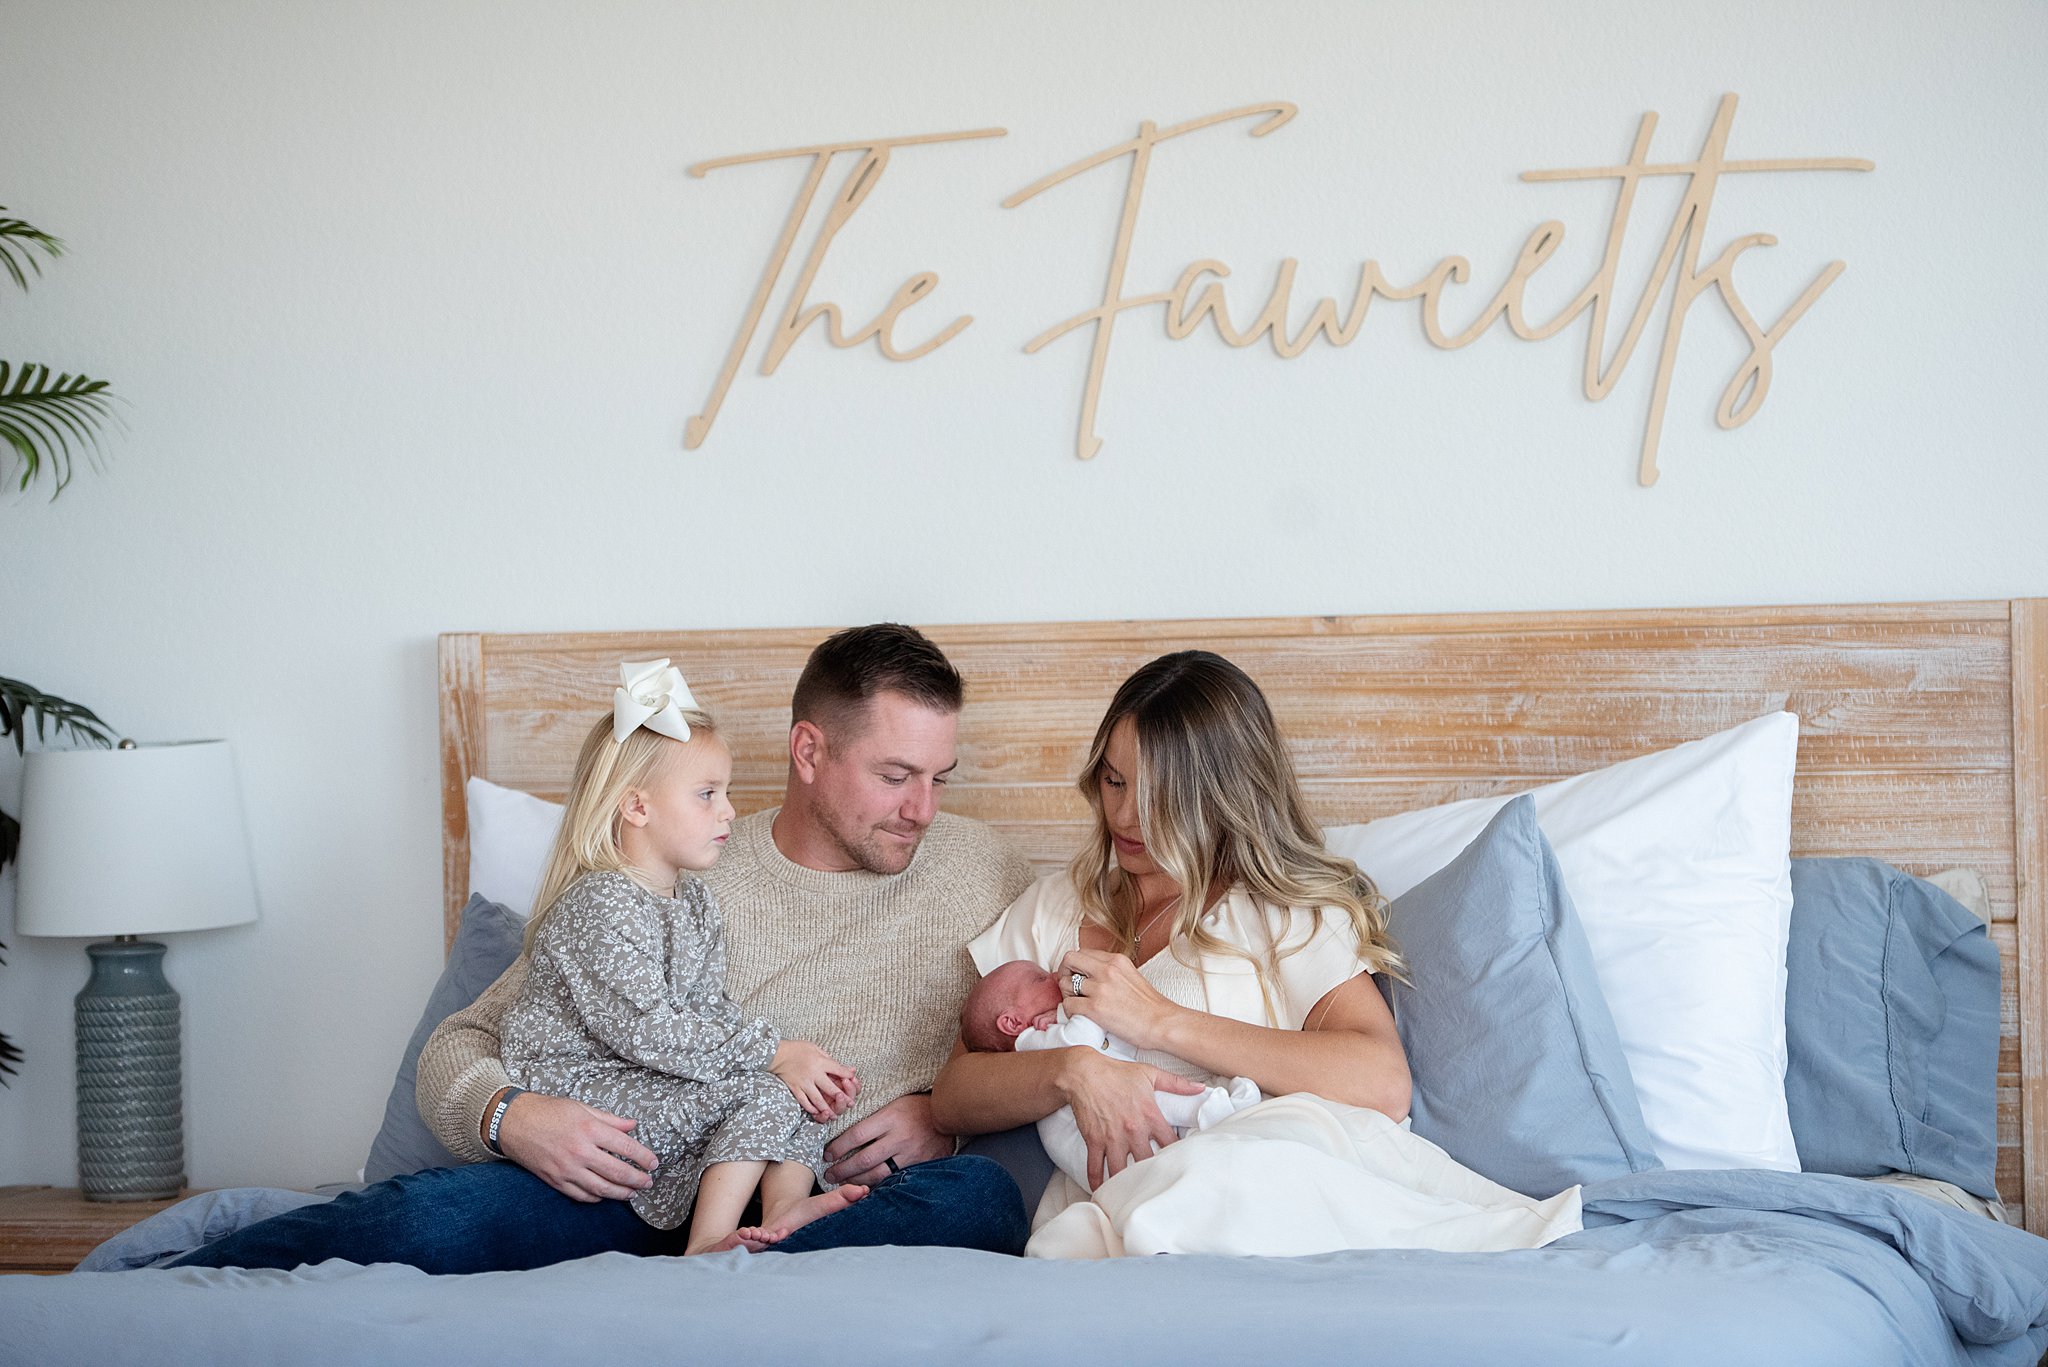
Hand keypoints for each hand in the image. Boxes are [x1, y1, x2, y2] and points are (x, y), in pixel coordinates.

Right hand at [495, 1091, 658, 1202]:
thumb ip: (610, 1120)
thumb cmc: (548, 1111)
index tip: (654, 1163)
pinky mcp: (555, 1180)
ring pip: (601, 1188)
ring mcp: (567, 1169)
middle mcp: (580, 1151)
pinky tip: (605, 1195)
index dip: (644, 1157)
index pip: (626, 1147)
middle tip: (648, 1182)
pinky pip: (581, 1195)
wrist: (513, 1123)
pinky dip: (596, 1198)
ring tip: (632, 1193)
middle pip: (617, 1172)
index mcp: (589, 1129)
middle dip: (637, 1179)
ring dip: (621, 1193)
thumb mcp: (581, 1108)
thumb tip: (632, 1125)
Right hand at [771, 1040, 859, 1121]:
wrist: (777, 1054)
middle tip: (850, 1104)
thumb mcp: (815, 1048)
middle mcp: (813, 1074)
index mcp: (820, 1062)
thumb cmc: (797, 1048)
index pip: (838, 1070)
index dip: (847, 1076)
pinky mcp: (794, 1088)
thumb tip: (844, 1067)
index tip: (853, 1080)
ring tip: (833, 1115)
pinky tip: (817, 1112)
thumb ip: (829, 1059)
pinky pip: (804, 1101)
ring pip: (818, 1099)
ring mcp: (803, 1083)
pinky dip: (811, 1108)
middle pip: (831, 1089)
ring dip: (827, 1108)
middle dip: (842, 1098)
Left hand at [823, 1092, 951, 1185]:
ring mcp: (910, 1154)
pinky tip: (865, 1186)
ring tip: (842, 1182)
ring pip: (877, 1174)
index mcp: (890, 1117)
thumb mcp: (893, 1103)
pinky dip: (877, 1184)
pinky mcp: (918, 1165)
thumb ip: (873, 1117)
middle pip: (863, 1159)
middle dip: (842, 1169)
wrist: (947, 1115)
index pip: (857, 1135)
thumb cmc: (916, 1107)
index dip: (838, 1147)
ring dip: (855, 1180)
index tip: (827, 1154)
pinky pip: (894, 1179)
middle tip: (828, 1174)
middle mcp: (899, 1137)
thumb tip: (844, 1131)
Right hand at [1058, 1048, 1206, 1188]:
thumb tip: (1201, 1087)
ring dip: (1126, 1185)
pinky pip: (1095, 1167)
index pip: (1171, 1143)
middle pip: (1149, 1163)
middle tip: (1158, 1187)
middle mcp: (1133, 1130)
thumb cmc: (1116, 1073)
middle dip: (1154, 1176)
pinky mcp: (1094, 1141)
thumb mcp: (1150, 1074)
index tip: (1181, 1164)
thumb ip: (1177, 1083)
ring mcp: (1112, 1138)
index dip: (1178, 1155)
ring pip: (1121, 1171)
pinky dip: (1097, 1182)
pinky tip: (1101, 1192)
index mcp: (1150, 1115)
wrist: (1084, 1073)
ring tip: (1132, 1197)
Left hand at [1060, 947, 1179, 1050]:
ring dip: (1067, 994)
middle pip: (1069, 959)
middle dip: (1064, 973)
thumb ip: (1111, 971)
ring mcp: (1100, 988)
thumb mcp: (1131, 975)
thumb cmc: (1149, 1006)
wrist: (1162, 1023)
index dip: (1075, 966)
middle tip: (1070, 988)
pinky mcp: (1095, 1008)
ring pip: (1064, 983)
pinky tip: (1081, 1016)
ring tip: (1079, 1004)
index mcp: (1116, 960)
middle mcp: (1106, 969)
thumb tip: (1090, 974)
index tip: (1077, 977)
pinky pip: (1067, 1005)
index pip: (1082, 952)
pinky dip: (1070, 1011)